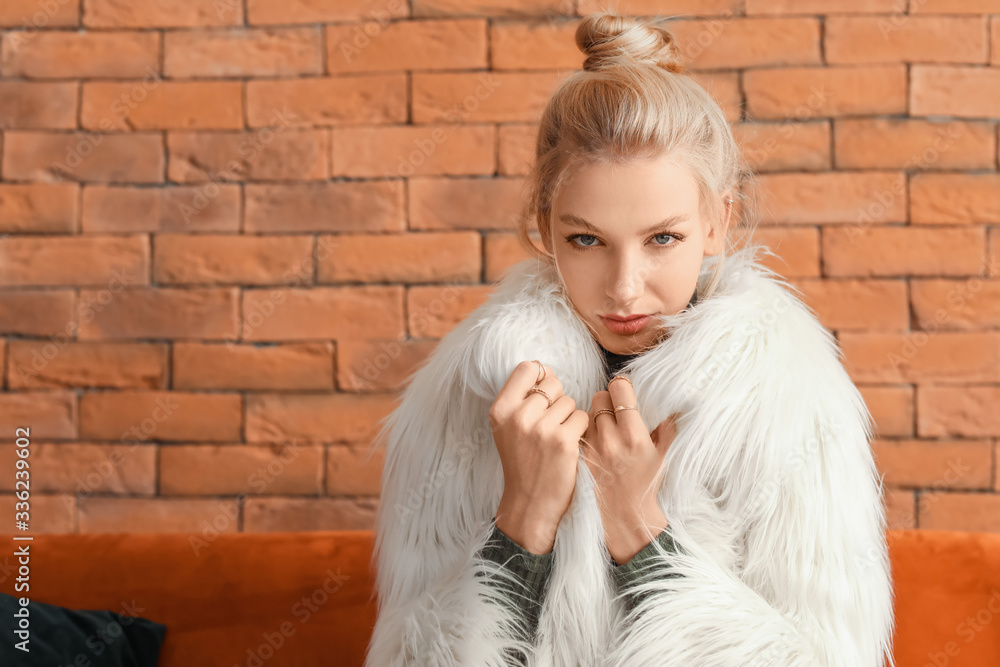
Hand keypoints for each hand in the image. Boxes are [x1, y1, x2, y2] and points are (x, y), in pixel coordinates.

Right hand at [489, 360, 590, 553]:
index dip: (541, 377)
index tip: (542, 395)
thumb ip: (521, 397)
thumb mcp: (507, 427)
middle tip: (549, 425)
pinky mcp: (563, 441)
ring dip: (569, 418)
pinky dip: (580, 431)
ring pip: (570, 402)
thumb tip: (544, 369)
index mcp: (501, 409)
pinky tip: (568, 446)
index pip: (527, 368)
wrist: (530, 503)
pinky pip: (582, 418)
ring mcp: (541, 429)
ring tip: (556, 439)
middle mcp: (518, 416)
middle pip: (553, 384)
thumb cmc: (522, 461)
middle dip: (557, 401)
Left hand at [581, 376, 679, 563]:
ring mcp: (592, 447)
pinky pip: (581, 430)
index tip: (626, 392)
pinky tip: (597, 439)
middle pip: (599, 397)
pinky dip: (588, 430)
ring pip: (587, 412)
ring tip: (607, 426)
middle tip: (616, 410)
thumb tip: (677, 404)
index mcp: (634, 435)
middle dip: (608, 399)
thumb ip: (669, 426)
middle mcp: (611, 439)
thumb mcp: (664, 454)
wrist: (625, 513)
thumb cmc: (647, 482)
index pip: (619, 390)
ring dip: (596, 414)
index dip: (622, 387)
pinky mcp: (580, 455)